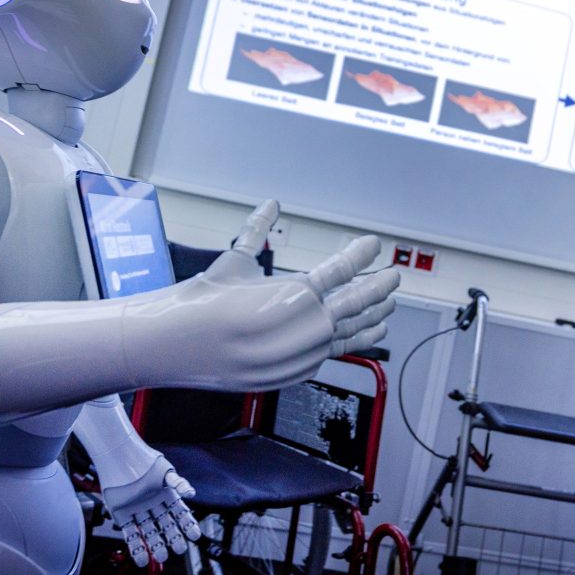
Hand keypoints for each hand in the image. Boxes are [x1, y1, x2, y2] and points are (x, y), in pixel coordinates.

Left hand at [104, 462, 202, 567]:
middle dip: (173, 538)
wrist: (119, 457)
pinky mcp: (122, 515)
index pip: (178, 513)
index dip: (187, 524)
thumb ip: (179, 483)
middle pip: (165, 525)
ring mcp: (137, 510)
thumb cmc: (143, 461)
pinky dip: (136, 545)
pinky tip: (142, 557)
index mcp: (164, 494)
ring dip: (155, 545)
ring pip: (149, 531)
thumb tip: (192, 494)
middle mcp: (152, 504)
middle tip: (180, 549)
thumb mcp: (165, 472)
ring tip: (161, 557)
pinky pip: (130, 532)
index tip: (195, 535)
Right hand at [212, 198, 399, 358]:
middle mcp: (306, 324)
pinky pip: (335, 353)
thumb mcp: (235, 260)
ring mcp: (305, 351)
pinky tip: (368, 334)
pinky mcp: (298, 370)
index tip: (373, 244)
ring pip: (351, 332)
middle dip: (378, 287)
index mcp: (296, 291)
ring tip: (389, 306)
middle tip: (392, 276)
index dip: (360, 254)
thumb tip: (271, 203)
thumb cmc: (206, 301)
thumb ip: (259, 230)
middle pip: (357, 302)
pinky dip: (354, 341)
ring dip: (373, 316)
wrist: (182, 345)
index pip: (342, 269)